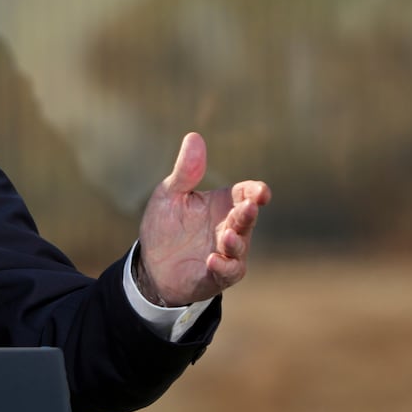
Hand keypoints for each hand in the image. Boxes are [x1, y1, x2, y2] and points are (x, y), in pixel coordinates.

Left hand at [136, 132, 270, 306]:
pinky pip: (228, 271)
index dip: (255, 192)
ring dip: (236, 241)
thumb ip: (185, 171)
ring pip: (240, 246)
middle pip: (246, 218)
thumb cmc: (165, 227)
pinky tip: (212, 260)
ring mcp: (227, 252)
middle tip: (247, 207)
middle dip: (248, 213)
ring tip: (227, 236)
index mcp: (222, 204)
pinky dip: (223, 266)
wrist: (151, 266)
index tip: (259, 192)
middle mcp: (230, 227)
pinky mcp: (218, 275)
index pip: (246, 193)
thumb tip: (194, 137)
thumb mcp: (169, 195)